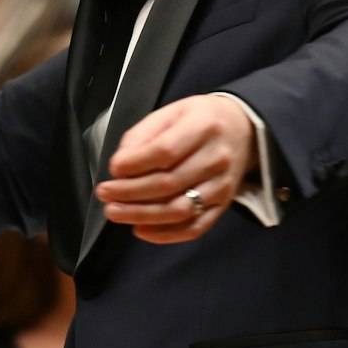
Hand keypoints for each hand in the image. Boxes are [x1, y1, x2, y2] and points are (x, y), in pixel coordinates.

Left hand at [95, 94, 256, 243]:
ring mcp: (222, 186)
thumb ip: (143, 135)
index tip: (113, 169)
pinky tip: (140, 229)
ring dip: (142, 215)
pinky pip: (194, 228)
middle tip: (104, 193)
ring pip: (179, 209)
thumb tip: (120, 165)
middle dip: (130, 192)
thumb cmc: (200, 120)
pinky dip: (165, 234)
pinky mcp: (222, 206)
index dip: (136, 164)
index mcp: (203, 127)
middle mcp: (216, 158)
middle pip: (169, 183)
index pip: (166, 151)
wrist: (243, 129)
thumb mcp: (171, 113)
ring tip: (115, 212)